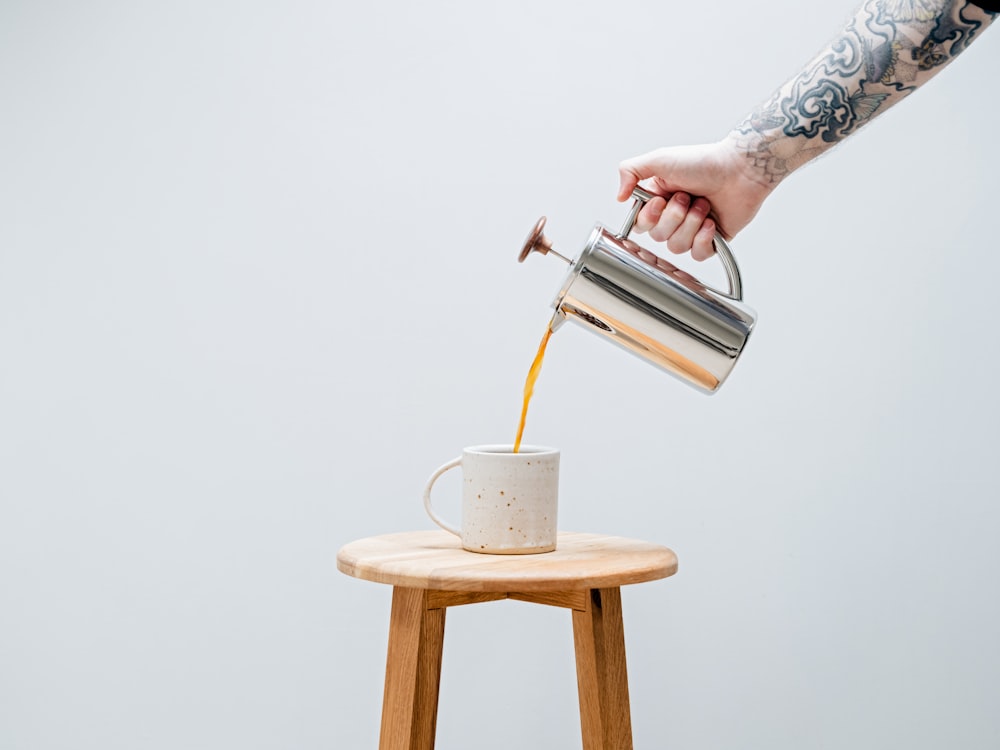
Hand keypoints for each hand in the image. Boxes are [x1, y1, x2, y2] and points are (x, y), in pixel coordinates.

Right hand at [617, 137, 772, 260]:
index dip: (648, 217)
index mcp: (659, 199)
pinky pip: (698, 255)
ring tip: (703, 205)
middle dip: (674, 217)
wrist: (740, 169)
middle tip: (688, 197)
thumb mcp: (659, 158)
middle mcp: (674, 216)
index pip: (640, 224)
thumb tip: (618, 197)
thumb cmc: (704, 161)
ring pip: (676, 247)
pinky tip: (711, 222)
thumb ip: (630, 171)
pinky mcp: (712, 240)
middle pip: (658, 237)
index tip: (660, 200)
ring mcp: (693, 229)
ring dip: (691, 224)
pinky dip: (704, 239)